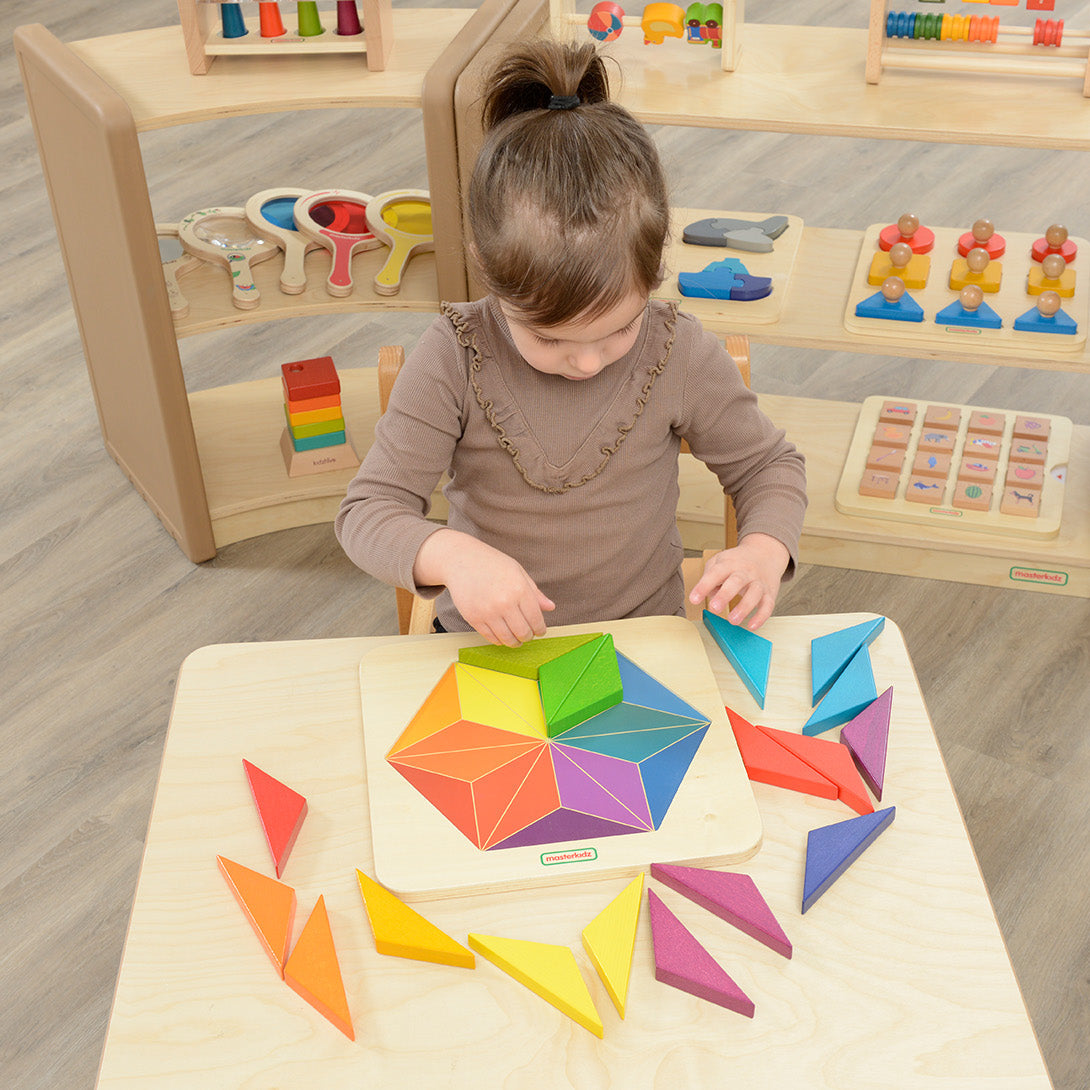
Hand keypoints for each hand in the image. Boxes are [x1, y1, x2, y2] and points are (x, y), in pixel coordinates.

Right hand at [413, 529, 554, 645]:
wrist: (461, 560)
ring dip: (514, 642)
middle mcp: (504, 602)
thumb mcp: (518, 572)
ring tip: (516, 638)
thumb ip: (534, 592)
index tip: (540, 631)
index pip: (536, 619)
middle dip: (528, 637)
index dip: (540, 629)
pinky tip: (502, 635)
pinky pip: (490, 638)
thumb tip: (551, 607)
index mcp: (519, 589)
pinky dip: (499, 640)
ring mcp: (487, 611)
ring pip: (507, 639)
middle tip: (528, 635)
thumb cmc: (492, 564)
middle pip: (523, 632)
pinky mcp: (473, 618)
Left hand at [688, 533, 789, 630]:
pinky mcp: (769, 593)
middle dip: (725, 595)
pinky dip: (761, 616)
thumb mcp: (719, 562)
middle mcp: (745, 572)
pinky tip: (752, 626)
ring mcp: (758, 582)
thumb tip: (707, 595)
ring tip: (732, 620)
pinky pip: (768, 605)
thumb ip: (710, 577)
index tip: (694, 599)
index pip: (715, 573)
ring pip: (754, 593)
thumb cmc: (737, 561)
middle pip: (737, 581)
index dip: (704, 586)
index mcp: (729, 563)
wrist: (764, 552)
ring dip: (744, 608)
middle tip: (714, 608)